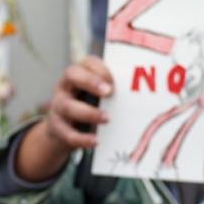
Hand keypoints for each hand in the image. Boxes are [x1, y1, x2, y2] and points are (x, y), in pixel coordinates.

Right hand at [15, 56, 114, 182]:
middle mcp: (64, 86)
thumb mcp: (97, 92)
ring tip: (107, 118)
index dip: (100, 69)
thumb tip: (148, 83)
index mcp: (77, 74)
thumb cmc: (89, 104)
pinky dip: (82, 138)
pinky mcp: (56, 127)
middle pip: (71, 75)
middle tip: (109, 92)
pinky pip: (67, 133)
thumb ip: (114, 87)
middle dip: (91, 82)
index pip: (86, 63)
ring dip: (90, 113)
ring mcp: (57, 106)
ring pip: (68, 106)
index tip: (114, 80)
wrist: (63, 129)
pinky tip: (96, 141)